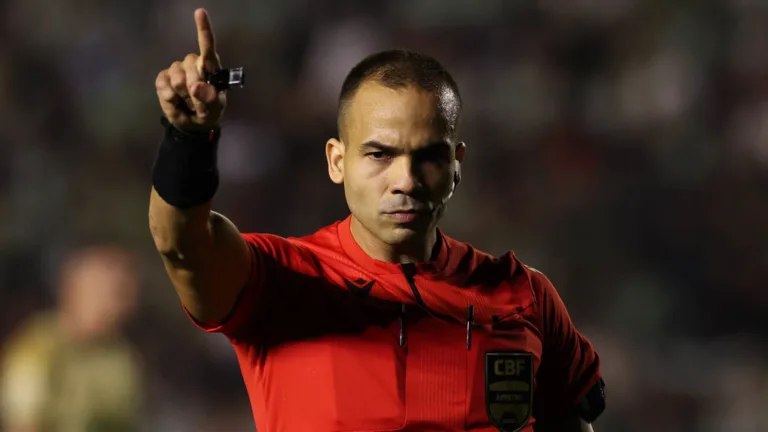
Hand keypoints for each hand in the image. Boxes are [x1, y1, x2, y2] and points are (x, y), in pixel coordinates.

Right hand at [155, 9, 224, 132]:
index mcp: (210, 67)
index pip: (207, 46)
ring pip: (177, 78)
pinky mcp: (163, 78)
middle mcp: (193, 64)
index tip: (200, 12)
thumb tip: (196, 86)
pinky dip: (170, 98)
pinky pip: (163, 86)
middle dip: (194, 89)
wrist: (193, 124)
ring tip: (188, 102)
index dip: (203, 29)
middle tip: (197, 102)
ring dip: (183, 95)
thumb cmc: (208, 112)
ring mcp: (177, 70)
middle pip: (190, 67)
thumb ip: (209, 98)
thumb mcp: (214, 109)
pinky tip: (176, 101)